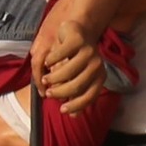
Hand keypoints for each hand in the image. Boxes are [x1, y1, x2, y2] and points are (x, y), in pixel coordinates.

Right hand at [32, 0, 108, 115]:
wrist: (78, 30)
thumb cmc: (75, 58)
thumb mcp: (77, 76)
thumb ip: (76, 93)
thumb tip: (73, 116)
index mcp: (100, 76)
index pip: (90, 96)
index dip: (76, 105)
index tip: (62, 110)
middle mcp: (97, 64)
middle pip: (76, 86)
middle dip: (60, 92)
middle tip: (49, 93)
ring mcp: (88, 51)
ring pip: (66, 72)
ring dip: (52, 78)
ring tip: (45, 78)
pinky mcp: (77, 40)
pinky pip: (59, 55)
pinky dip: (50, 60)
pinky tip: (47, 61)